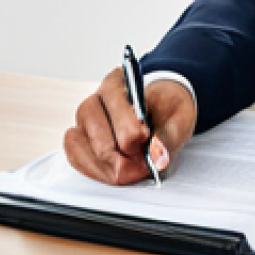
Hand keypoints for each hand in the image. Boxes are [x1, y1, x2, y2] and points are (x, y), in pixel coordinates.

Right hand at [64, 68, 196, 184]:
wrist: (162, 108)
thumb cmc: (167, 108)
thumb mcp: (180, 116)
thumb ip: (169, 135)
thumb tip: (156, 154)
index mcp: (119, 82)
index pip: (115, 107)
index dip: (131, 133)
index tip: (145, 143)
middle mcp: (97, 98)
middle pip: (95, 130)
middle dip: (119, 157)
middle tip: (140, 165)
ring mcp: (84, 120)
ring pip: (79, 145)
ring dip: (105, 166)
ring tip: (129, 171)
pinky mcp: (79, 138)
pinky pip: (74, 156)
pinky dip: (93, 170)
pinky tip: (113, 172)